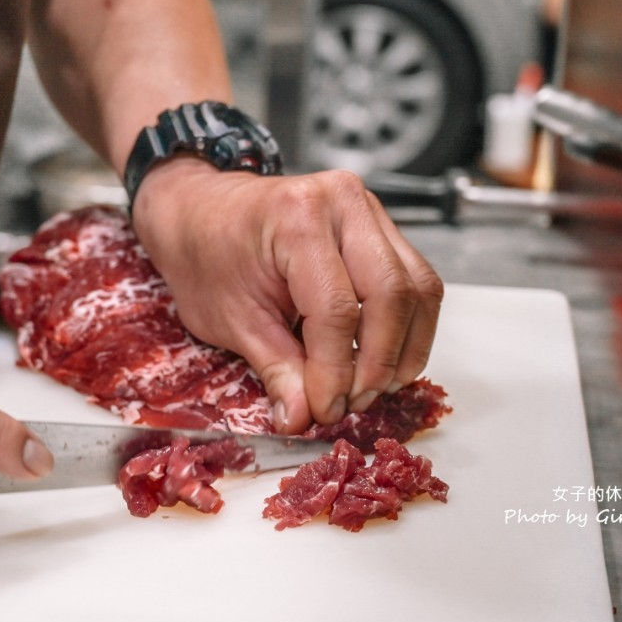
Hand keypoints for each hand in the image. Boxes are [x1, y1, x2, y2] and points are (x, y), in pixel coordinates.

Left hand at [131, 161, 442, 434]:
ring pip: (418, 289)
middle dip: (378, 363)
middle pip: (391, 294)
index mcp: (296, 218)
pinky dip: (408, 328)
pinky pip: (417, 282)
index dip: (337, 370)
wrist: (202, 213)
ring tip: (371, 387)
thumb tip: (302, 418)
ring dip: (404, 349)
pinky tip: (384, 360)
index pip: (337, 308)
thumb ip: (276, 369)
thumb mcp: (230, 320)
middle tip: (352, 403)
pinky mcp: (383, 227)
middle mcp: (343, 203)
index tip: (325, 409)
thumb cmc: (207, 255)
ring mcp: (369, 211)